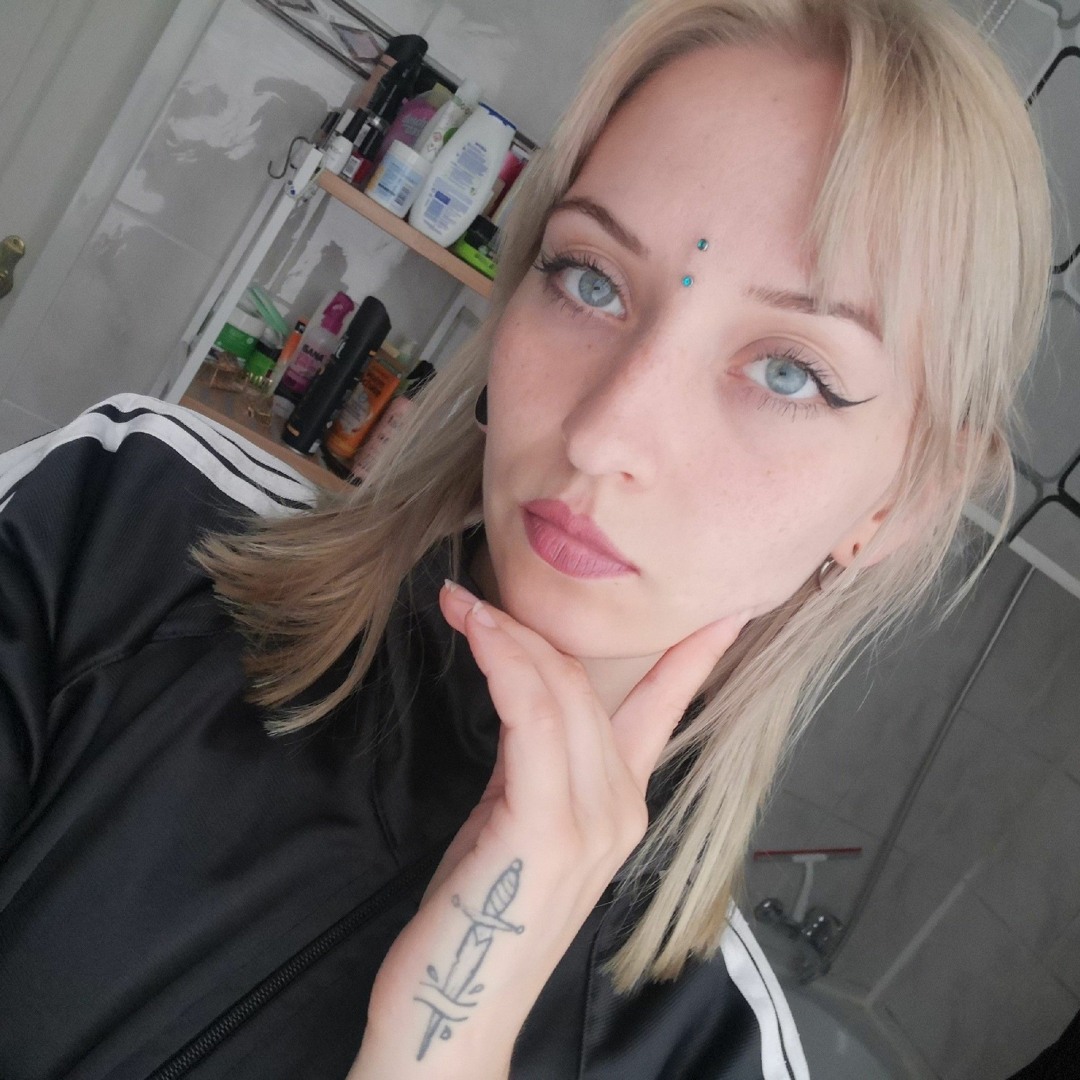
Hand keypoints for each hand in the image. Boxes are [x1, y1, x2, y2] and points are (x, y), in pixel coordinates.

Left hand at [351, 583, 745, 1078]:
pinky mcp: (548, 829)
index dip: (693, 653)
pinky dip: (504, 665)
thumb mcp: (513, 821)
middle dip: (536, 626)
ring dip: (510, 636)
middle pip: (591, 685)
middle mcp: (622, 810)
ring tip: (462, 603)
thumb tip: (524, 692)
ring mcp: (593, 822)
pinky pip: (532, 719)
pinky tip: (477, 633)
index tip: (722, 604)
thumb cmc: (480, 918)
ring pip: (562, 693)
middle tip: (476, 592)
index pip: (664, 710)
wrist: (451, 1020)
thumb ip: (534, 760)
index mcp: (622, 806)